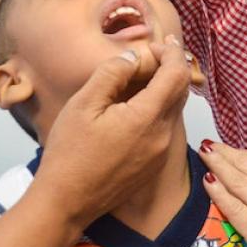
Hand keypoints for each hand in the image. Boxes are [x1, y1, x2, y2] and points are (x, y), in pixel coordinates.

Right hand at [32, 35, 192, 229]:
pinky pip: (165, 128)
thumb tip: (133, 57)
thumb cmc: (69, 153)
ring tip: (138, 78)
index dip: (172, 53)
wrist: (66, 203)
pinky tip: (134, 106)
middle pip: (181, 91)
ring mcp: (161, 152)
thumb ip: (112, 72)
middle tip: (149, 56)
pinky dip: (158, 109)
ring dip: (164, 89)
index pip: (177, 74)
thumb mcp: (83, 104)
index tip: (159, 43)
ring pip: (174, 109)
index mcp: (148, 118)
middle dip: (170, 68)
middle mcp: (163, 135)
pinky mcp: (154, 165)